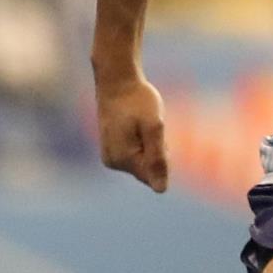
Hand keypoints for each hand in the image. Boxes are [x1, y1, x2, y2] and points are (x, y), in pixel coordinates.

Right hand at [97, 76, 169, 192]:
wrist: (116, 82)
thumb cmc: (138, 101)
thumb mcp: (154, 127)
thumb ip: (157, 160)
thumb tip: (160, 191)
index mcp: (123, 159)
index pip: (155, 175)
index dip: (163, 153)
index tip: (154, 131)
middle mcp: (112, 162)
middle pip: (149, 170)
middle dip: (156, 151)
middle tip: (149, 126)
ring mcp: (109, 157)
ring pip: (143, 163)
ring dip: (150, 146)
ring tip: (140, 124)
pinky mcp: (110, 151)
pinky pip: (135, 156)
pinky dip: (142, 144)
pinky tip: (135, 126)